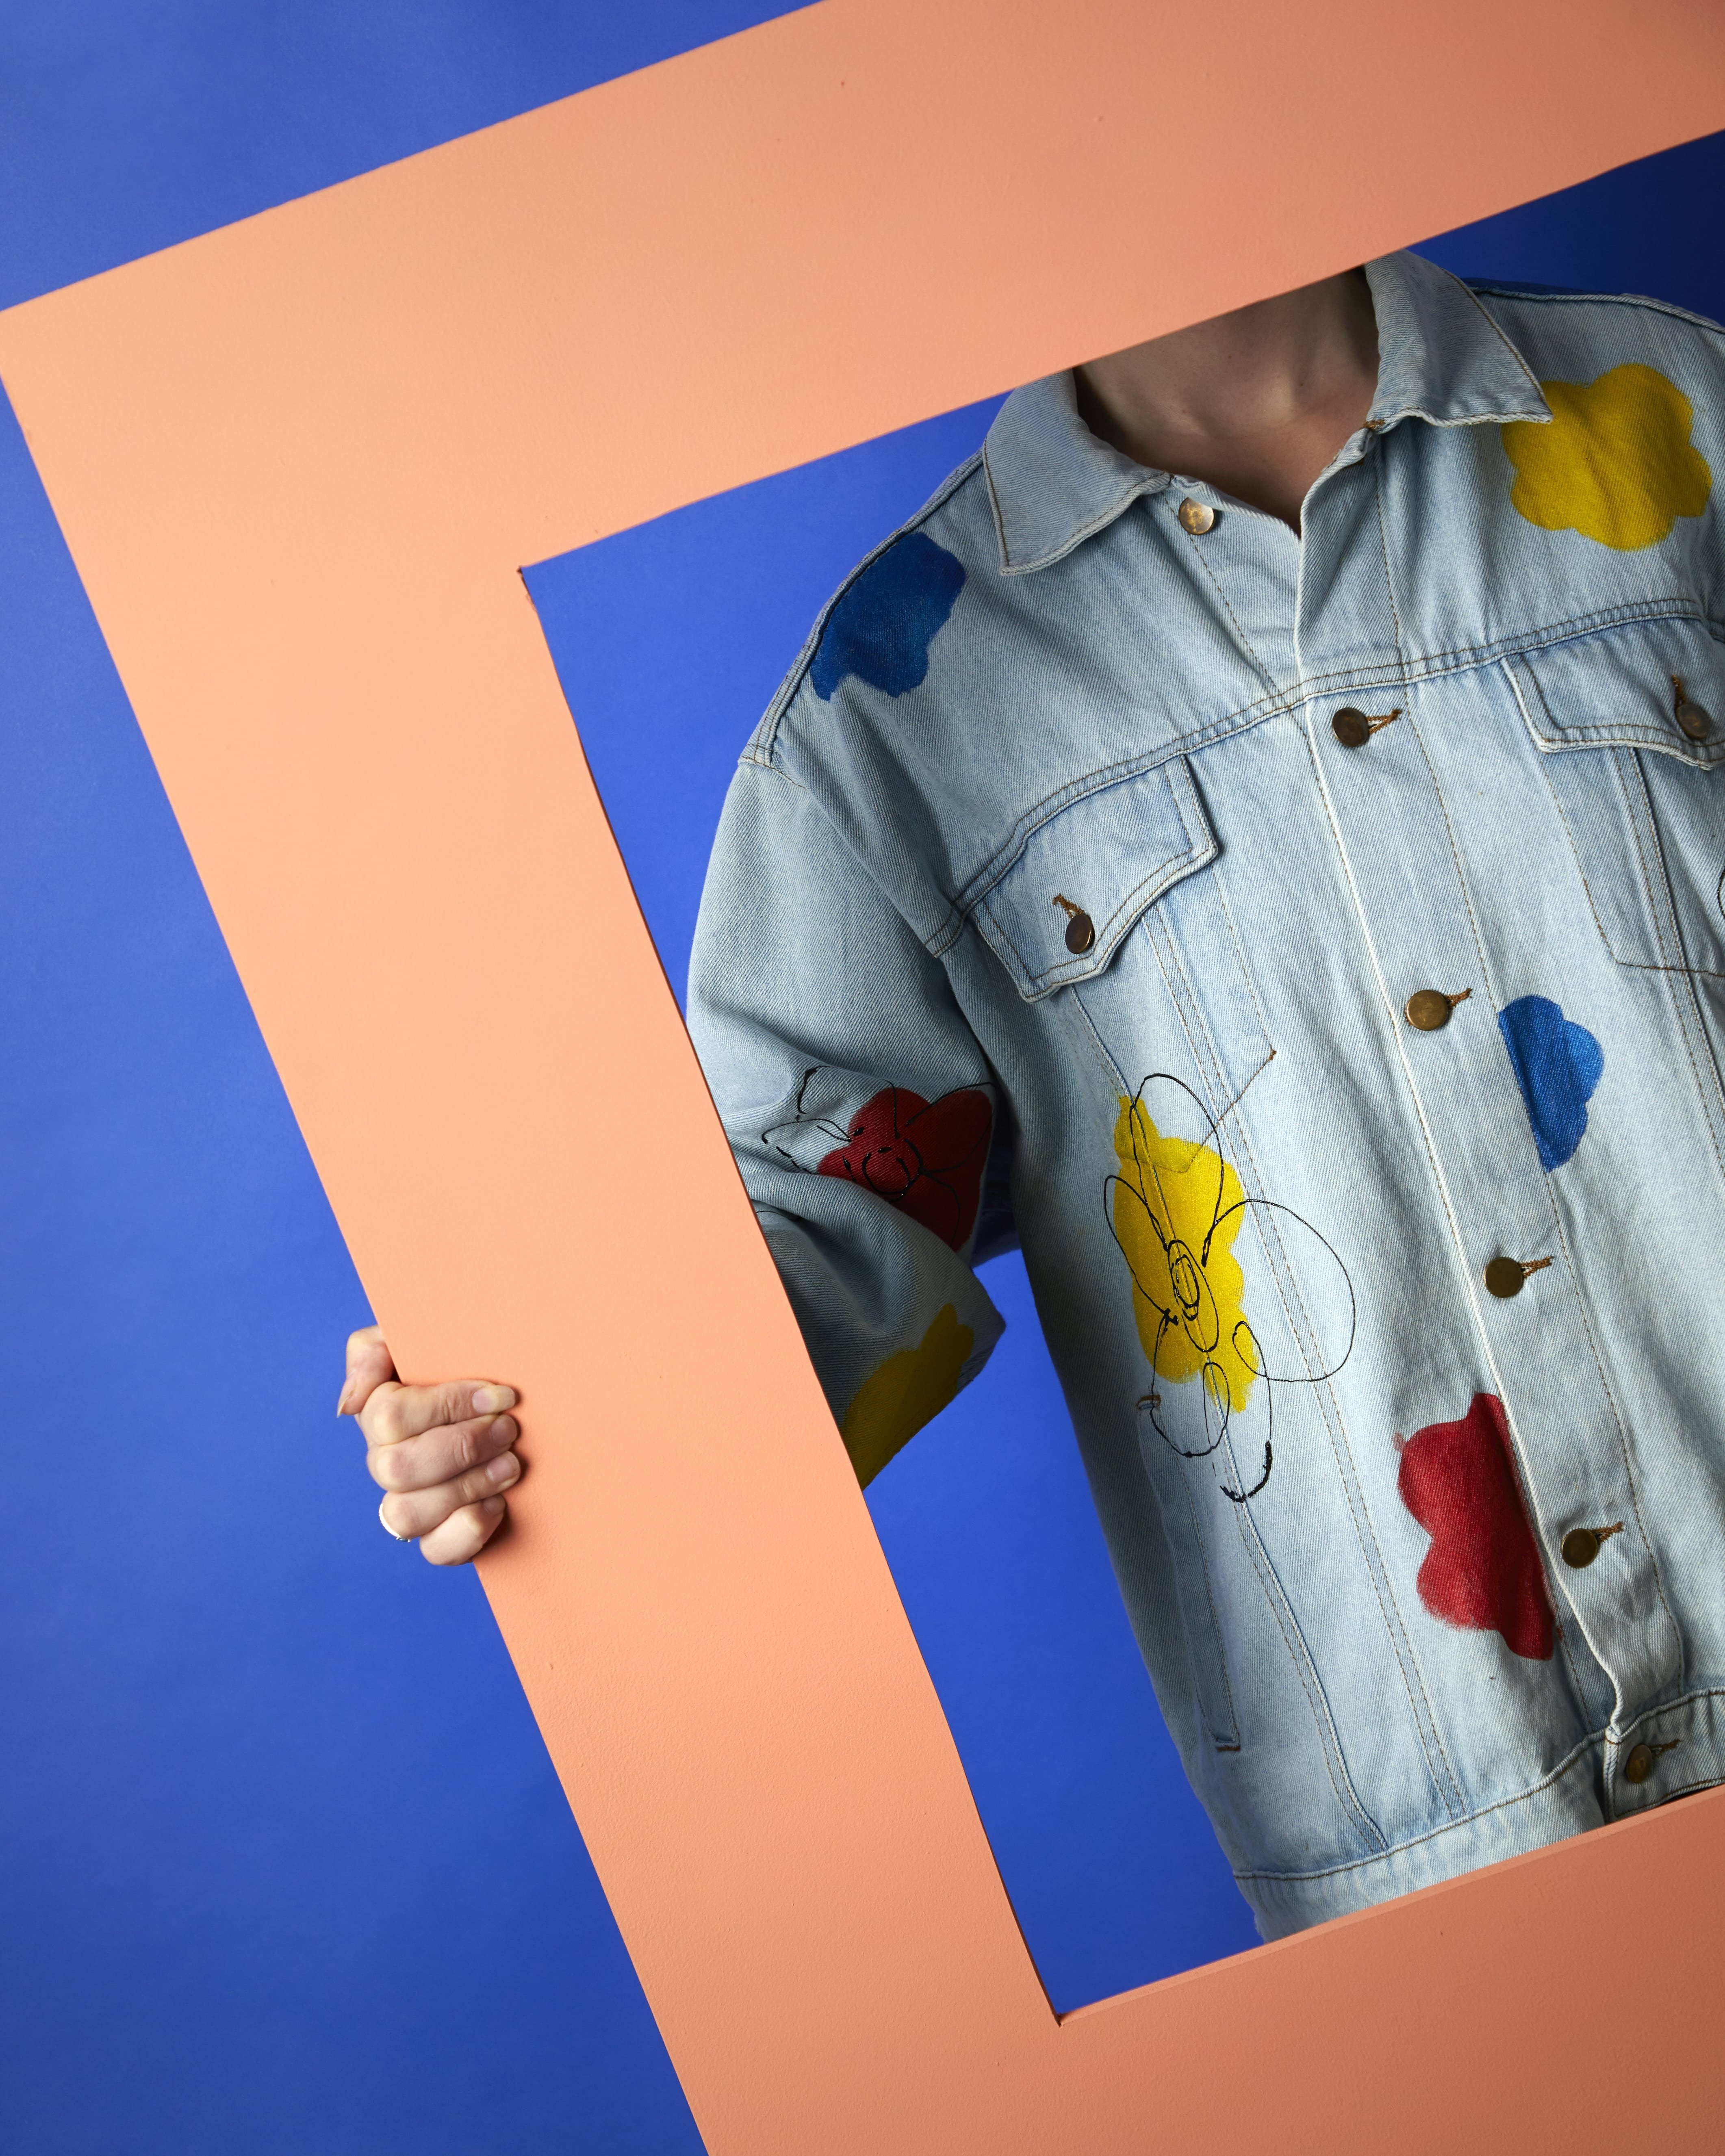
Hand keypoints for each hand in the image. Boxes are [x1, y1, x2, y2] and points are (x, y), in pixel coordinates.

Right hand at [339, 1325, 520, 1563]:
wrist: (504, 1404)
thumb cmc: (459, 1364)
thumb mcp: (417, 1339)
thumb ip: (373, 1352)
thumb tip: (348, 1404)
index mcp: (379, 1414)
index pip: (389, 1416)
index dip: (446, 1405)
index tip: (499, 1394)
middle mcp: (386, 1462)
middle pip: (397, 1468)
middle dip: (462, 1447)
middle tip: (509, 1429)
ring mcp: (409, 1502)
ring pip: (406, 1514)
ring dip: (466, 1488)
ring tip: (510, 1466)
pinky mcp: (439, 1535)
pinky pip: (435, 1551)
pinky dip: (466, 1532)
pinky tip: (496, 1505)